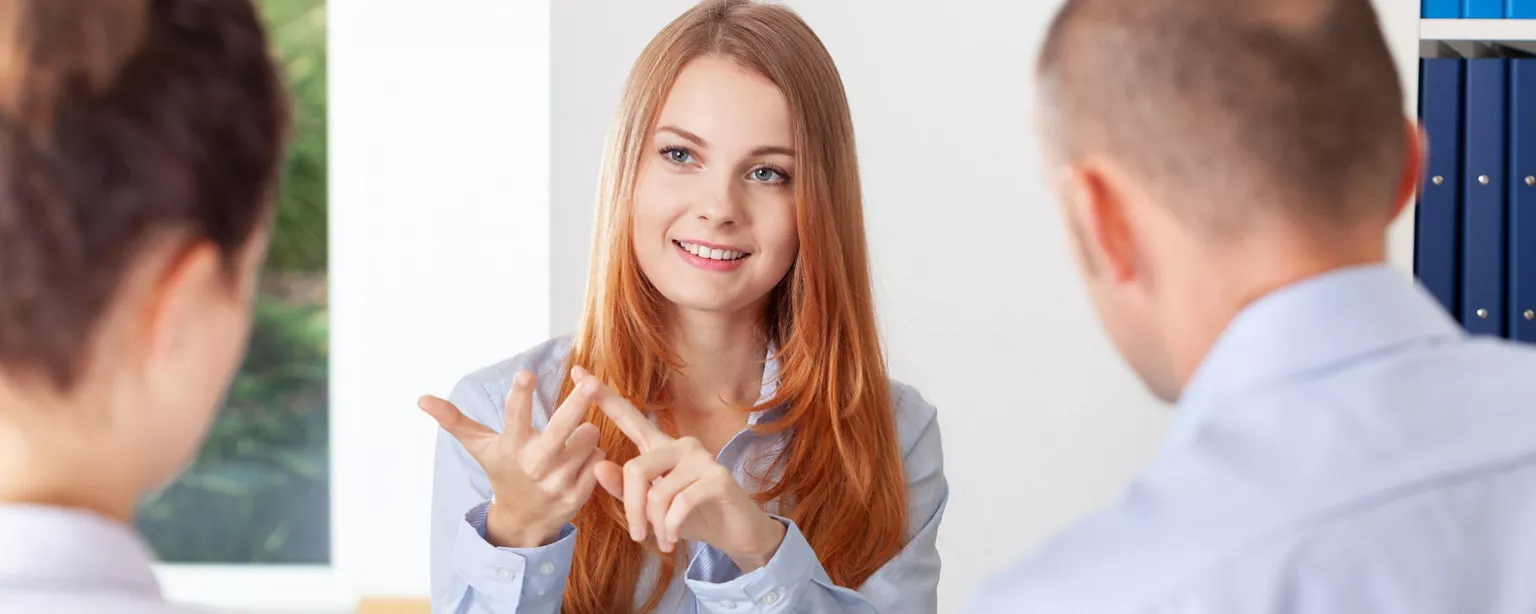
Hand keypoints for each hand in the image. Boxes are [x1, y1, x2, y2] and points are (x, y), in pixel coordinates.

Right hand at [419, 370, 604, 547]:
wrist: (522, 521)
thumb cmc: (503, 471)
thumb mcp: (480, 447)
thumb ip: (455, 421)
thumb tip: (421, 399)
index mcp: (510, 447)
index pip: (514, 417)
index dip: (519, 395)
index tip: (525, 373)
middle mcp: (534, 465)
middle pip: (561, 430)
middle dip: (576, 404)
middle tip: (590, 381)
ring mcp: (558, 482)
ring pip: (588, 438)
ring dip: (586, 430)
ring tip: (572, 438)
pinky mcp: (579, 494)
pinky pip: (600, 457)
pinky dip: (595, 453)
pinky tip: (582, 459)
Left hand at [574, 367, 786, 571]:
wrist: (736, 533)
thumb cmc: (693, 516)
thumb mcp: (652, 508)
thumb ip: (625, 490)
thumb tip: (598, 466)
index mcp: (661, 447)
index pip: (629, 417)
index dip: (603, 397)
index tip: (576, 370)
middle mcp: (682, 444)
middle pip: (635, 469)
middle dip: (632, 510)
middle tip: (637, 535)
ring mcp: (701, 458)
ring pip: (657, 492)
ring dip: (656, 525)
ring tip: (664, 539)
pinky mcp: (717, 477)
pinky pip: (679, 503)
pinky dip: (672, 527)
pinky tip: (675, 537)